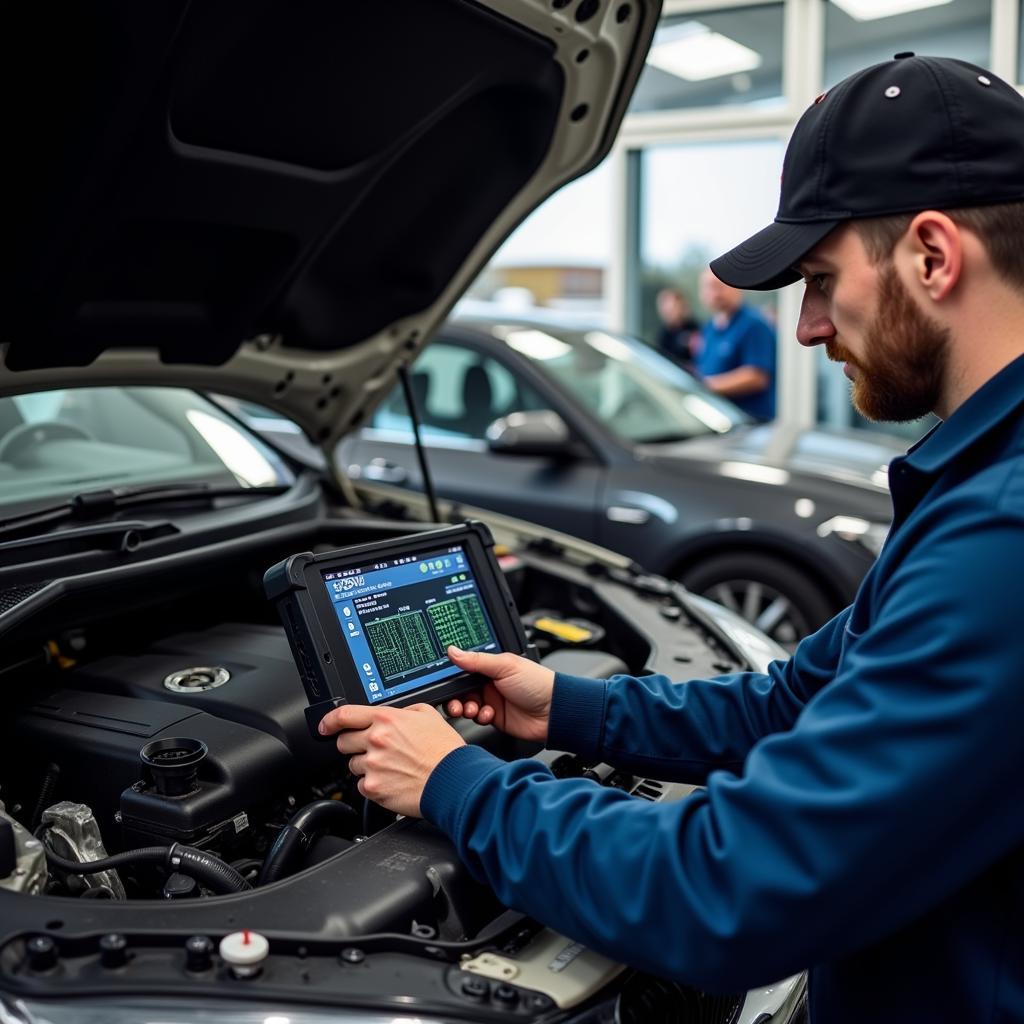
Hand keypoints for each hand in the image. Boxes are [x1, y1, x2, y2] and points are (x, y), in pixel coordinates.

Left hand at [319, 703, 464, 817]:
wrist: (453, 779)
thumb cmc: (445, 750)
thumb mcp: (428, 714)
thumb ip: (403, 711)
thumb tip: (391, 714)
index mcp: (386, 719)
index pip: (344, 715)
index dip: (329, 721)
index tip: (325, 726)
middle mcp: (376, 739)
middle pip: (344, 742)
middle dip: (355, 745)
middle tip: (375, 751)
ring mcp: (373, 765)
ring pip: (353, 765)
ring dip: (367, 766)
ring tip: (391, 768)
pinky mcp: (374, 788)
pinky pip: (361, 786)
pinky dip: (373, 785)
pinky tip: (392, 781)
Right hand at [444, 646, 553, 742]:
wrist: (554, 712)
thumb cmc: (538, 683)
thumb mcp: (505, 666)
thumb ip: (477, 660)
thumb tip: (453, 651)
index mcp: (491, 665)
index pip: (465, 668)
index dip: (453, 675)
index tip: (443, 680)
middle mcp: (489, 681)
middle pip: (461, 688)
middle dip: (455, 695)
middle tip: (456, 701)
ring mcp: (492, 699)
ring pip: (466, 704)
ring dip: (465, 707)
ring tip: (472, 709)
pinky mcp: (494, 717)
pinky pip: (477, 718)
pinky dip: (479, 717)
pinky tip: (488, 714)